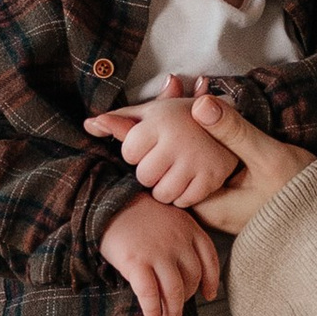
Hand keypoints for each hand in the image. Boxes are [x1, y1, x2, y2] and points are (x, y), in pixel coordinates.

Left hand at [84, 86, 238, 209]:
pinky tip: (188, 180)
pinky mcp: (212, 177)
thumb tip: (89, 124)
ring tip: (174, 172)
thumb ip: (120, 120)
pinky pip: (184, 201)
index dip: (136, 153)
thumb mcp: (152, 114)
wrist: (228, 122)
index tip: (150, 145)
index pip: (128, 153)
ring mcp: (196, 160)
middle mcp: (177, 139)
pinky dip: (183, 196)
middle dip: (150, 173)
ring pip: (162, 193)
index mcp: (159, 121)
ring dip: (165, 188)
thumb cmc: (181, 119)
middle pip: (144, 177)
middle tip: (164, 161)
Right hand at [100, 193, 223, 315]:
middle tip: (177, 312)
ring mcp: (158, 252)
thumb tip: (184, 271)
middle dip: (186, 300)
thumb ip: (180, 237)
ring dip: (173, 312)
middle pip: (192, 279)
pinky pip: (150, 294)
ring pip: (175, 291)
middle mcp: (178, 242)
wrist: (107, 202)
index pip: (209, 259)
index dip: (211, 280)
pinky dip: (152, 311)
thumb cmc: (135, 212)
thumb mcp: (168, 216)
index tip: (208, 294)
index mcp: (188, 228)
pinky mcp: (136, 262)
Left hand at [181, 91, 316, 233]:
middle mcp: (209, 210)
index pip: (169, 171)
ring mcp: (221, 204)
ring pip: (194, 164)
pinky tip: (211, 114)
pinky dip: (209, 142)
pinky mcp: (232, 195)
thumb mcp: (266, 157)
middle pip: (179, 166)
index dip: (166, 136)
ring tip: (191, 94)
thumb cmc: (299, 191)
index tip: (168, 103)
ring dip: (194, 133)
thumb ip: (234, 132)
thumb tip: (199, 104)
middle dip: (178, 130)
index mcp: (209, 207)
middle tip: (174, 90)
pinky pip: (210, 166)